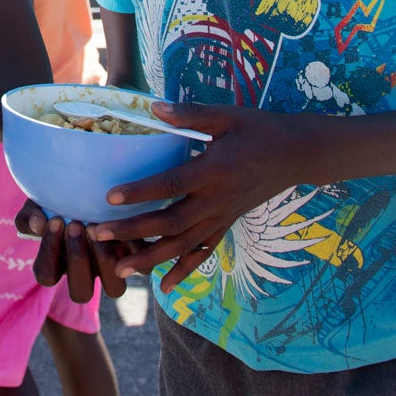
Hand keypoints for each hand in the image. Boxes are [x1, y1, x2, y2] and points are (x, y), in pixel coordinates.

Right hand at [14, 200, 136, 304]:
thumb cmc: (57, 201)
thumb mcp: (36, 206)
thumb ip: (29, 217)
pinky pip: (142, 267)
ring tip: (97, 229)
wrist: (90, 187)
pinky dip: (135, 247)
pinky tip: (124, 221)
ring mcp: (111, 270)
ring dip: (104, 261)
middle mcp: (85, 274)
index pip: (46, 277)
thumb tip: (38, 224)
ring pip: (114, 290)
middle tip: (75, 226)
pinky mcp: (137, 258)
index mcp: (58, 266)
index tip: (54, 222)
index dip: (49, 253)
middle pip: (80, 293)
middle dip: (77, 259)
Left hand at [82, 101, 313, 290]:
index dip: (140, 192)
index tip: (110, 197)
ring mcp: (222, 216)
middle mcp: (216, 200)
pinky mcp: (227, 224)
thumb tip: (153, 107)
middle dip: (133, 231)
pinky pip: (203, 252)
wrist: (297, 154)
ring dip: (150, 259)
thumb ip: (190, 114)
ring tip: (119, 268)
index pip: (170, 185)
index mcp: (213, 171)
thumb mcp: (226, 115)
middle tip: (98, 234)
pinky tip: (165, 287)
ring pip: (183, 245)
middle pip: (170, 223)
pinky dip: (184, 271)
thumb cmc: (258, 130)